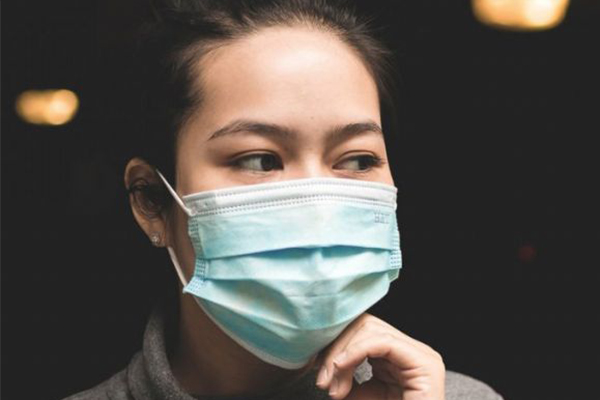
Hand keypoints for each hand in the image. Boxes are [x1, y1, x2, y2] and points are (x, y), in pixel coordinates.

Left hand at [316, 313, 444, 399]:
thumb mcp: (363, 399)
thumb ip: (348, 381)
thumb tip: (325, 368)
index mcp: (398, 357)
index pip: (362, 332)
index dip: (336, 346)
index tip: (318, 372)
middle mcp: (411, 351)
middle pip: (365, 326)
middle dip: (337, 348)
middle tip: (322, 380)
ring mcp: (420, 355)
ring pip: (371, 330)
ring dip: (343, 355)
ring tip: (332, 386)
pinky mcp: (424, 363)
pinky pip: (382, 342)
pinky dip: (355, 352)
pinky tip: (341, 367)